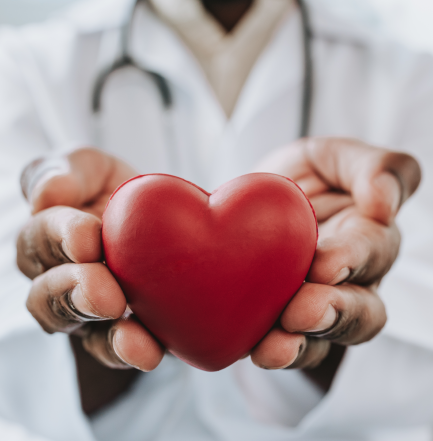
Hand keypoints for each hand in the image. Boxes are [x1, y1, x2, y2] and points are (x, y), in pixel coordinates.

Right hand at [17, 148, 164, 371]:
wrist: (163, 220)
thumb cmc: (119, 190)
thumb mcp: (94, 167)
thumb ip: (69, 171)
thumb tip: (48, 193)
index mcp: (47, 236)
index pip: (40, 238)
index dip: (60, 237)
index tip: (87, 238)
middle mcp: (58, 277)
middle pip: (48, 295)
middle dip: (76, 293)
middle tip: (106, 294)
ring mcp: (86, 308)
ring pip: (80, 331)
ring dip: (102, 334)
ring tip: (130, 335)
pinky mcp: (118, 329)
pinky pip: (115, 349)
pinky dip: (130, 353)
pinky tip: (151, 351)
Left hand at [249, 138, 420, 369]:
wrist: (256, 199)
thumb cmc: (304, 175)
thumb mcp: (335, 157)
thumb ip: (376, 168)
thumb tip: (386, 203)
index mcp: (366, 236)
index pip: (372, 252)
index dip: (353, 259)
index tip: (326, 264)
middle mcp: (350, 279)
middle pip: (361, 310)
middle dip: (335, 314)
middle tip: (302, 312)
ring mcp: (317, 304)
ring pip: (325, 338)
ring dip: (303, 345)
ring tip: (274, 347)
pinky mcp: (282, 320)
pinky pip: (287, 346)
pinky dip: (274, 352)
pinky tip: (255, 351)